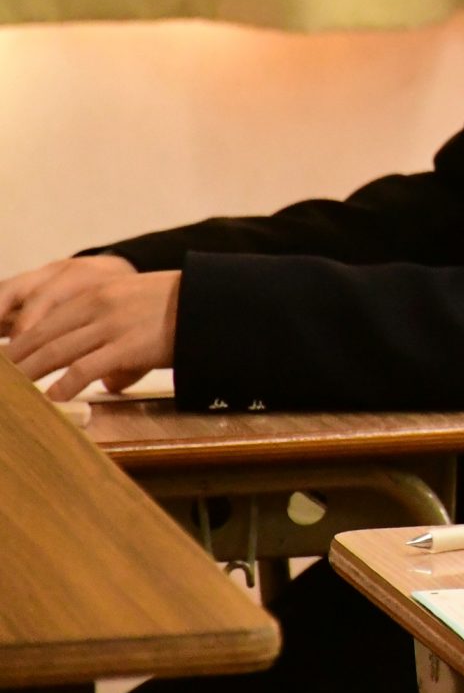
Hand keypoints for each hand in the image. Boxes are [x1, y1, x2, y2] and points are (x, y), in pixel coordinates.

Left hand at [2, 264, 175, 399]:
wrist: (213, 301)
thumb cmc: (180, 309)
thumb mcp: (137, 309)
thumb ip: (113, 336)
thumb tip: (107, 382)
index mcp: (97, 294)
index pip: (46, 319)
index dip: (20, 341)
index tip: (5, 358)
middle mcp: (98, 307)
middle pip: (43, 336)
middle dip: (15, 359)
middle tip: (0, 376)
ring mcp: (112, 326)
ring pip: (56, 352)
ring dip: (29, 373)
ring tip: (12, 391)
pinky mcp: (128, 346)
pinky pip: (85, 368)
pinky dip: (63, 385)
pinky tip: (51, 398)